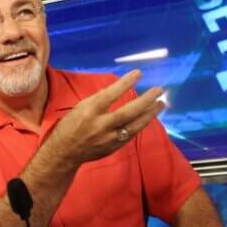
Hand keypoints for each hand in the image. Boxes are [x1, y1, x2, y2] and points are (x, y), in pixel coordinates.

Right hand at [50, 69, 164, 164]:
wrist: (65, 152)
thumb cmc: (71, 125)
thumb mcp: (80, 107)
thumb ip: (99, 100)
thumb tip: (117, 89)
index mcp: (89, 111)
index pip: (110, 95)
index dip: (125, 83)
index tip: (138, 73)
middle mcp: (100, 125)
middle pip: (127, 112)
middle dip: (145, 100)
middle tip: (158, 90)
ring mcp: (109, 138)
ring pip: (134, 125)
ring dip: (149, 114)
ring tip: (161, 103)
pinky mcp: (113, 147)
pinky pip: (131, 134)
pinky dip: (141, 124)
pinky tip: (148, 117)